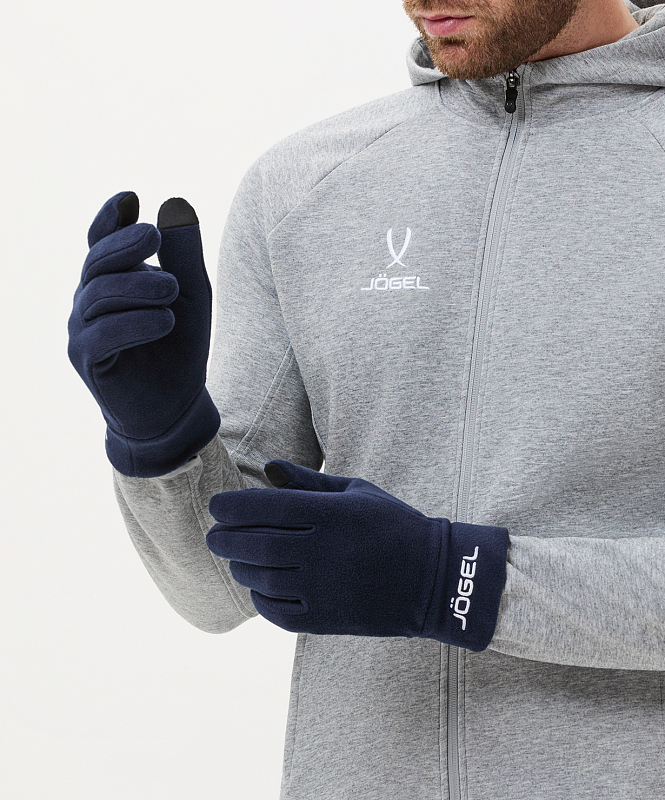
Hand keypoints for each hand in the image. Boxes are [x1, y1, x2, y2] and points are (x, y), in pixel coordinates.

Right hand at [67, 191, 219, 476]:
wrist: (176, 403)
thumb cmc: (180, 345)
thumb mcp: (191, 293)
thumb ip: (183, 253)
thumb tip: (175, 202)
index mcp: (112, 277)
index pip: (101, 240)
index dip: (110, 218)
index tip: (130, 197)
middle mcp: (89, 297)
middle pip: (98, 261)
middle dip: (125, 245)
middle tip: (155, 235)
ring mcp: (82, 327)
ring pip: (99, 294)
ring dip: (138, 286)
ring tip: (173, 289)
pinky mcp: (85, 358)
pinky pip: (102, 334)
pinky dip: (134, 324)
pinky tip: (164, 320)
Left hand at [206, 460, 509, 651]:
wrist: (433, 580)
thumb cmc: (392, 526)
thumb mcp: (356, 492)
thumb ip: (308, 482)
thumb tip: (268, 468)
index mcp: (331, 515)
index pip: (265, 507)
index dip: (232, 506)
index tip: (216, 507)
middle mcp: (323, 551)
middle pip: (255, 544)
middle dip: (224, 538)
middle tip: (213, 535)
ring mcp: (323, 588)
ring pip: (261, 578)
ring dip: (239, 567)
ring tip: (235, 559)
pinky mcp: (326, 620)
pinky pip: (276, 611)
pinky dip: (258, 598)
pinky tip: (258, 586)